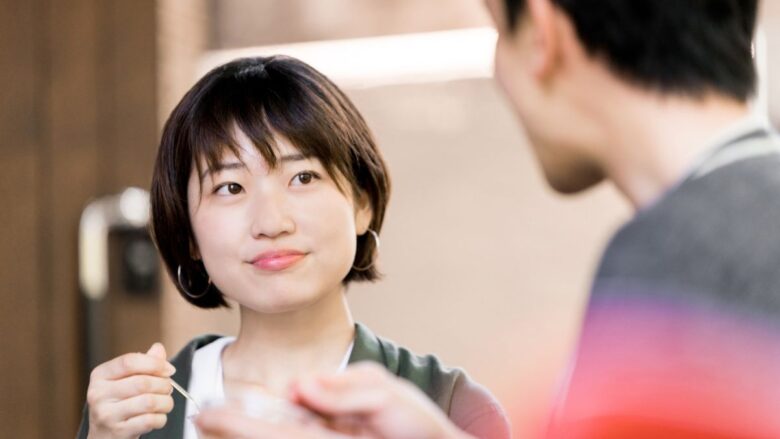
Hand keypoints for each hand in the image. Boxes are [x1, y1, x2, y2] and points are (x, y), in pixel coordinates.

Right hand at [86, 343, 175, 438]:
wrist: (103, 436)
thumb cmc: (118, 404)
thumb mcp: (125, 380)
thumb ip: (143, 363)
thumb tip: (158, 348)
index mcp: (100, 375)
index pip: (129, 361)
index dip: (155, 363)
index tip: (169, 369)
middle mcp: (98, 394)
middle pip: (142, 382)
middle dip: (164, 384)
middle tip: (168, 388)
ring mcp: (106, 415)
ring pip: (149, 402)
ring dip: (166, 402)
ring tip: (166, 402)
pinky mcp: (118, 432)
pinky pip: (150, 421)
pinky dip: (161, 418)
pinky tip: (158, 416)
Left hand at [193, 362, 469, 438]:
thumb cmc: (420, 430)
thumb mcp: (389, 398)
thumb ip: (345, 391)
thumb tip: (302, 385)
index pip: (274, 433)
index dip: (237, 425)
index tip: (207, 414)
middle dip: (234, 431)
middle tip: (200, 417)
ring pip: (282, 437)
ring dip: (250, 431)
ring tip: (217, 421)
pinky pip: (298, 434)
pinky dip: (278, 426)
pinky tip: (266, 416)